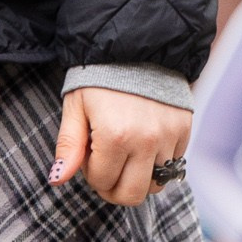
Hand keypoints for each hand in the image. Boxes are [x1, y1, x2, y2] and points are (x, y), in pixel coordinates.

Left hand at [48, 85, 190, 208]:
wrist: (137, 46)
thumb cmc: (99, 78)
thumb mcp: (75, 108)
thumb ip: (68, 146)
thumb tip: (58, 179)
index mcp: (115, 136)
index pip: (102, 182)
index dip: (91, 173)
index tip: (89, 154)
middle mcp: (146, 140)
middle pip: (132, 195)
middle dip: (114, 189)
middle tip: (106, 171)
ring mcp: (168, 136)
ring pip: (155, 185)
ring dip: (138, 177)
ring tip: (126, 155)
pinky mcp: (184, 130)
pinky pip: (173, 165)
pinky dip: (157, 162)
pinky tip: (144, 142)